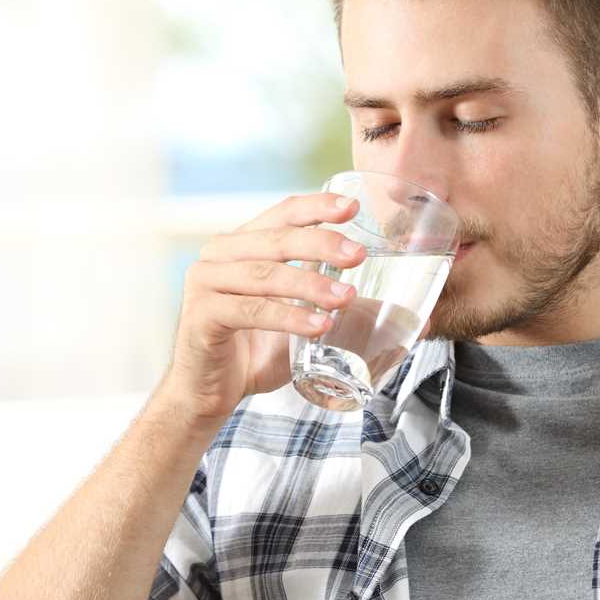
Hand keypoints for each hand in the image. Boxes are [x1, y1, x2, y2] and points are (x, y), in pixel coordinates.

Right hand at [157, 193, 365, 426]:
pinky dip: (288, 317)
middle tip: (358, 255)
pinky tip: (319, 326)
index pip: (282, 212)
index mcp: (242, 243)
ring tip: (346, 296)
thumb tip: (398, 308)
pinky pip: (251, 310)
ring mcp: (205, 282)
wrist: (210, 392)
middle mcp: (219, 254)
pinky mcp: (202, 315)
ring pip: (266, 275)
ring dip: (311, 285)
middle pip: (277, 240)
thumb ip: (330, 300)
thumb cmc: (257, 350)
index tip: (353, 207)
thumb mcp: (299, 315)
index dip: (317, 207)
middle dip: (321, 243)